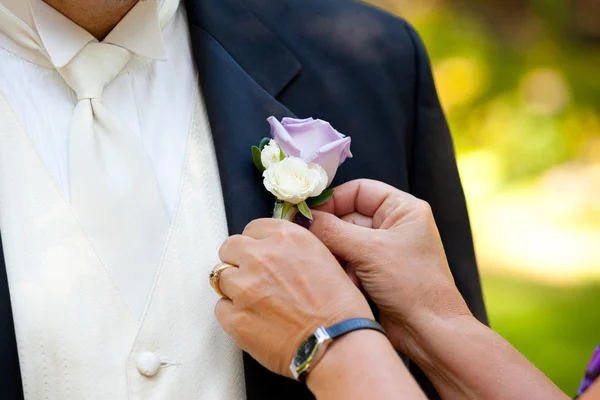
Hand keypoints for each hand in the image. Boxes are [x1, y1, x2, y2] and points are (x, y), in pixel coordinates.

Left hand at [214, 218, 371, 377]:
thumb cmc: (340, 310)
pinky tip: (254, 321)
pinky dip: (233, 314)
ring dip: (234, 287)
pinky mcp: (234, 317)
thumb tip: (276, 251)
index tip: (260, 253)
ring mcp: (244, 287)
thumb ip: (293, 248)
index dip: (256, 243)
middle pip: (230, 247)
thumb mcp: (324, 258)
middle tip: (253, 277)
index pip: (253, 228)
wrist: (338, 344)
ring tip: (255, 302)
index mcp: (287, 238)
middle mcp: (261, 257)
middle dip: (239, 260)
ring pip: (221, 276)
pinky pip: (221, 308)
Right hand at [310, 179, 471, 351]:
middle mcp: (393, 225)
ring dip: (335, 254)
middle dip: (329, 232)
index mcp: (402, 208)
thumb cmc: (412, 284)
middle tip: (306, 241)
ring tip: (330, 266)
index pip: (358, 190)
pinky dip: (341, 271)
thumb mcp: (369, 251)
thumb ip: (331, 230)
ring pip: (343, 242)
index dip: (331, 200)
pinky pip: (347, 262)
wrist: (430, 331)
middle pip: (347, 217)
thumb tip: (300, 219)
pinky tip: (345, 284)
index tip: (305, 212)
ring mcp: (384, 251)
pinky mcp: (375, 273)